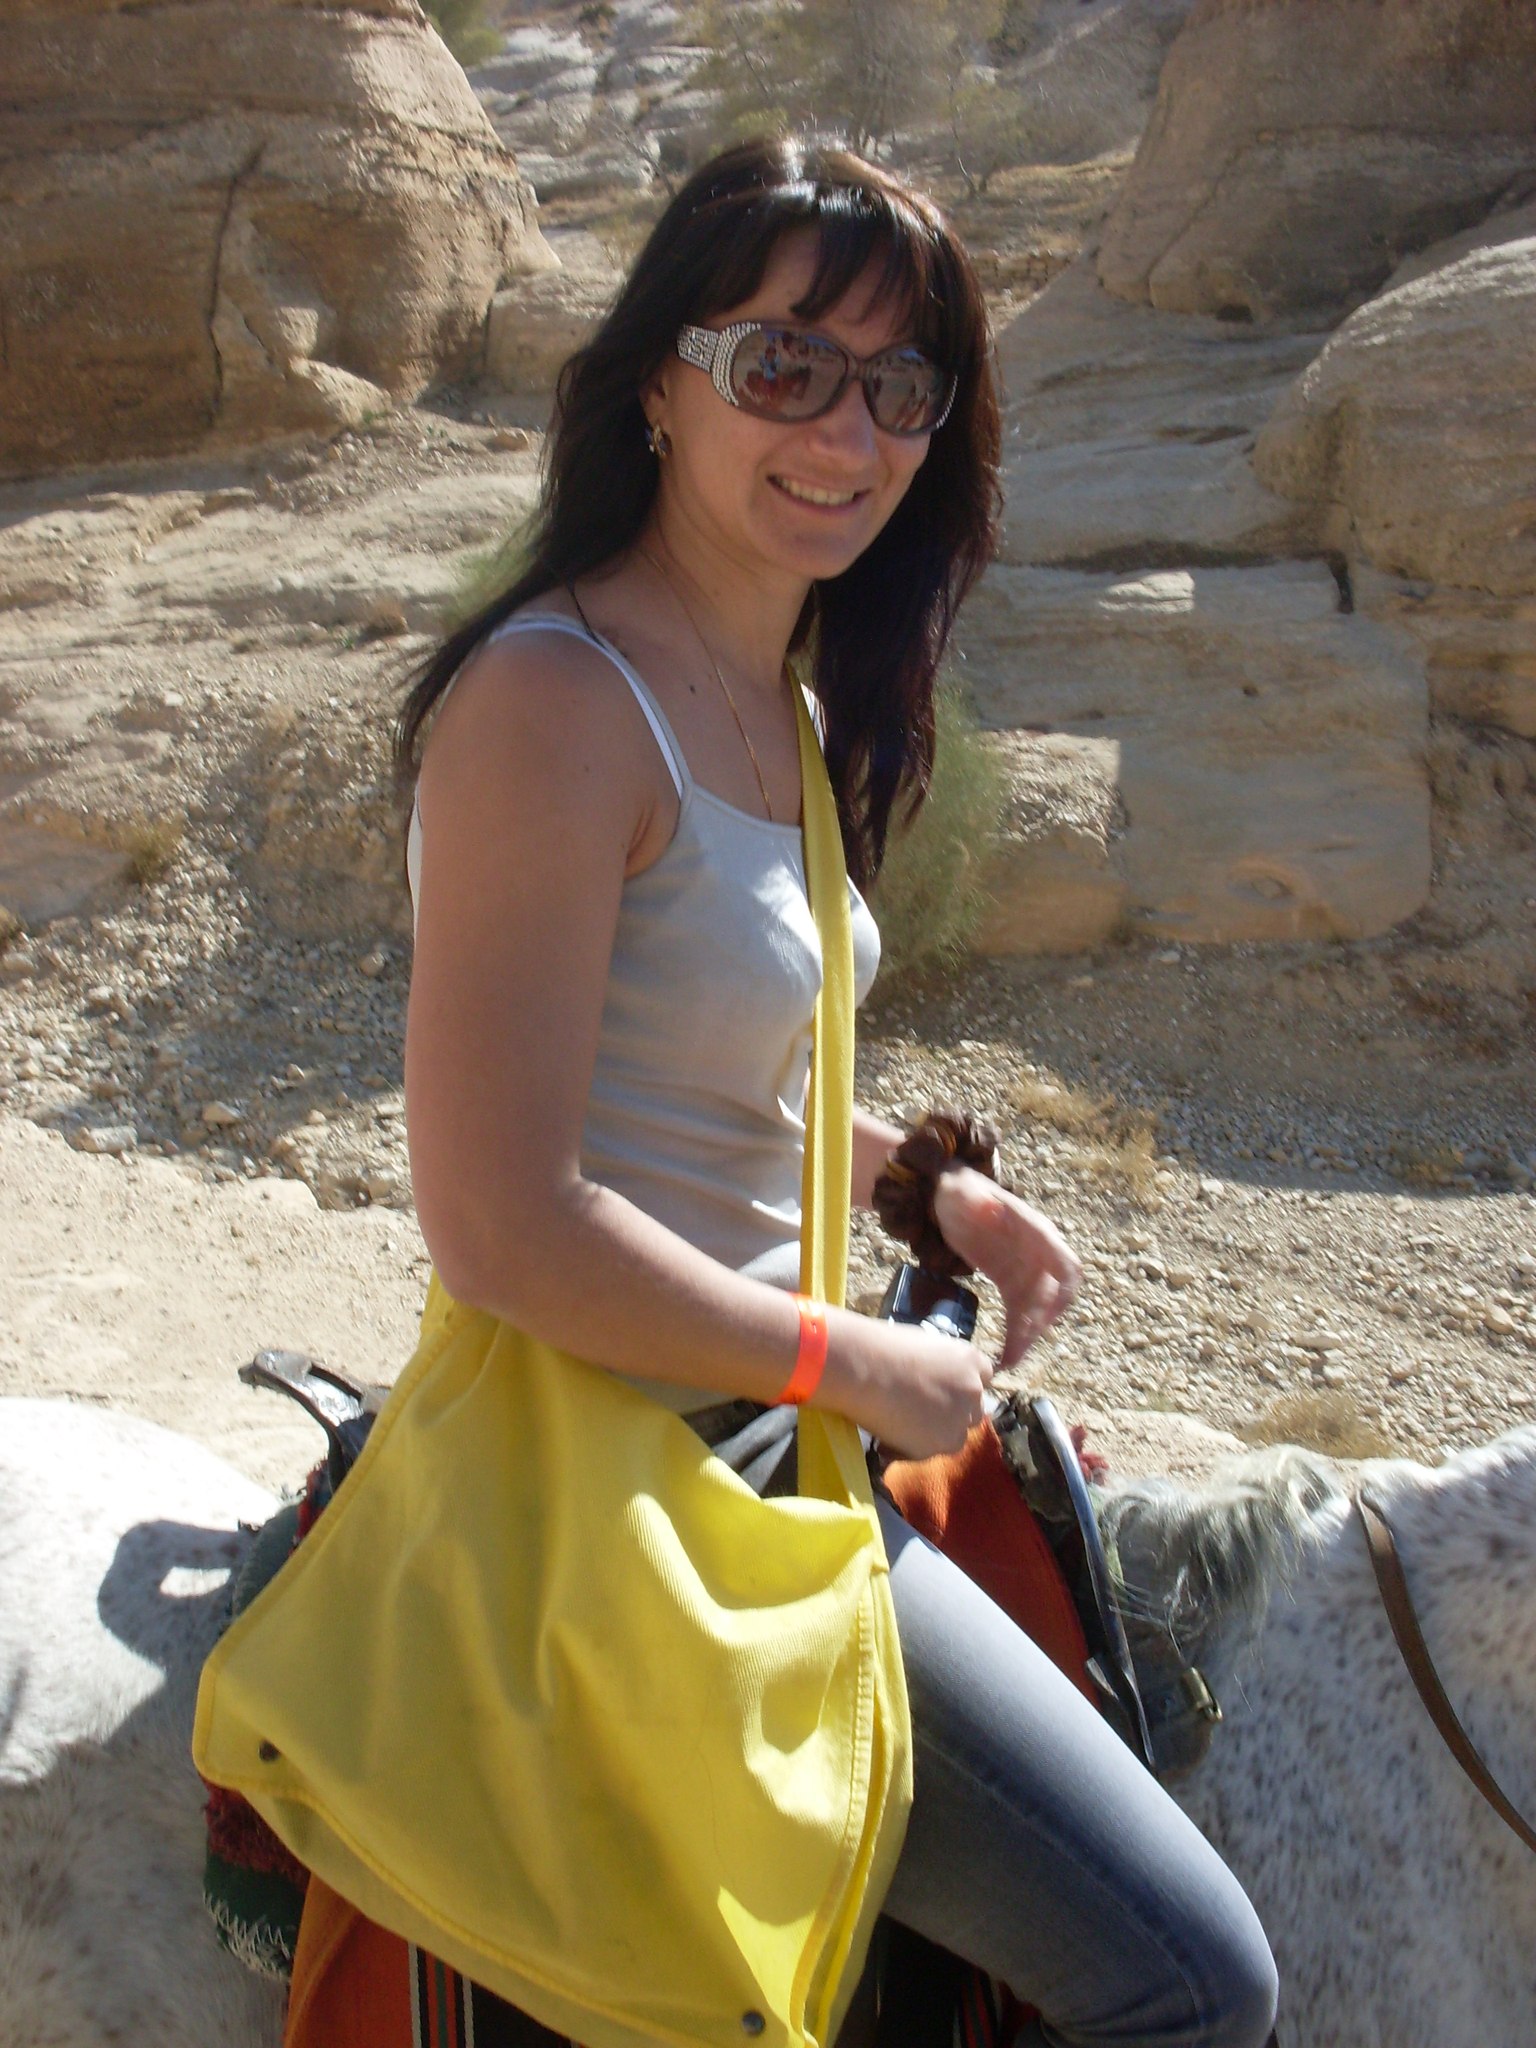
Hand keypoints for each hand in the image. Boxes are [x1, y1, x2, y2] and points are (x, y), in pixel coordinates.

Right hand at [823, 1311, 994, 1460]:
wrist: (863, 1368)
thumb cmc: (884, 1347)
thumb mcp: (924, 1344)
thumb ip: (941, 1364)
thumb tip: (934, 1378)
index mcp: (971, 1360)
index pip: (984, 1377)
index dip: (962, 1385)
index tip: (944, 1389)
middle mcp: (973, 1391)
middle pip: (975, 1409)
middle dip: (954, 1411)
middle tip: (922, 1410)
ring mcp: (959, 1420)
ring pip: (956, 1435)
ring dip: (937, 1433)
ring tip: (903, 1426)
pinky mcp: (940, 1444)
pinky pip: (931, 1452)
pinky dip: (912, 1450)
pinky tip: (888, 1439)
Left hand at [931, 1165, 1080, 1368]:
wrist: (948, 1195)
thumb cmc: (957, 1189)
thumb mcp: (961, 1190)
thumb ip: (974, 1197)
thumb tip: (991, 1208)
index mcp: (1034, 1231)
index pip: (1064, 1264)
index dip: (1061, 1292)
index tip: (1046, 1316)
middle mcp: (1038, 1253)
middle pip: (1054, 1295)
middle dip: (1040, 1323)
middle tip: (1018, 1349)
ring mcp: (1025, 1269)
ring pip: (1038, 1310)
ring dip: (1027, 1336)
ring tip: (1009, 1361)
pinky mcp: (1010, 1282)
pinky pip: (1020, 1312)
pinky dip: (1015, 1334)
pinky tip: (1003, 1355)